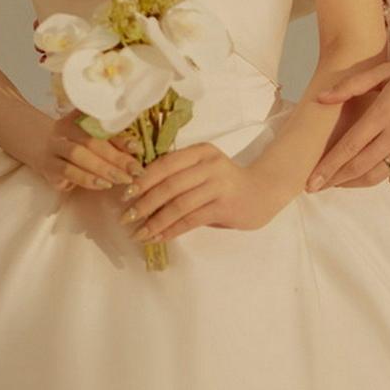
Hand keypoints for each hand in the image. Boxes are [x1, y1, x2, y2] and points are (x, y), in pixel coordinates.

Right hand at [24, 107, 142, 193]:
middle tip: (136, 171)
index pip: (101, 127)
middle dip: (116, 157)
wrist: (37, 145)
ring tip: (122, 179)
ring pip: (78, 155)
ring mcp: (53, 148)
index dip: (121, 138)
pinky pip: (67, 172)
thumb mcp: (87, 136)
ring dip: (103, 168)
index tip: (137, 148)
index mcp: (76, 118)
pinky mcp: (48, 167)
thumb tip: (136, 149)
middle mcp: (63, 130)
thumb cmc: (72, 142)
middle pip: (91, 142)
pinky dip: (86, 179)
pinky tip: (102, 184)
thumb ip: (109, 139)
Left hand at [116, 143, 288, 244]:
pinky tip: (159, 237)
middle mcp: (210, 165)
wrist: (264, 192)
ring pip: (178, 205)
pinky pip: (191, 220)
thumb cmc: (227, 182)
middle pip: (169, 185)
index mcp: (200, 151)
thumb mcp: (204, 169)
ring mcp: (219, 186)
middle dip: (144, 204)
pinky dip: (172, 230)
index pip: (165, 164)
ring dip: (155, 222)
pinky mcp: (224, 206)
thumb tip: (140, 193)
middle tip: (127, 218)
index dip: (143, 180)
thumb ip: (180, 175)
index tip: (125, 195)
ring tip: (139, 233)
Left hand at [306, 53, 389, 189]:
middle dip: (334, 180)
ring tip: (335, 184)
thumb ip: (352, 85)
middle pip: (359, 167)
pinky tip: (361, 173)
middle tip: (314, 188)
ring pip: (376, 175)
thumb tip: (321, 98)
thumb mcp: (387, 70)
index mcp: (384, 114)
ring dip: (352, 183)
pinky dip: (373, 175)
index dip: (328, 166)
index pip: (350, 147)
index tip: (311, 180)